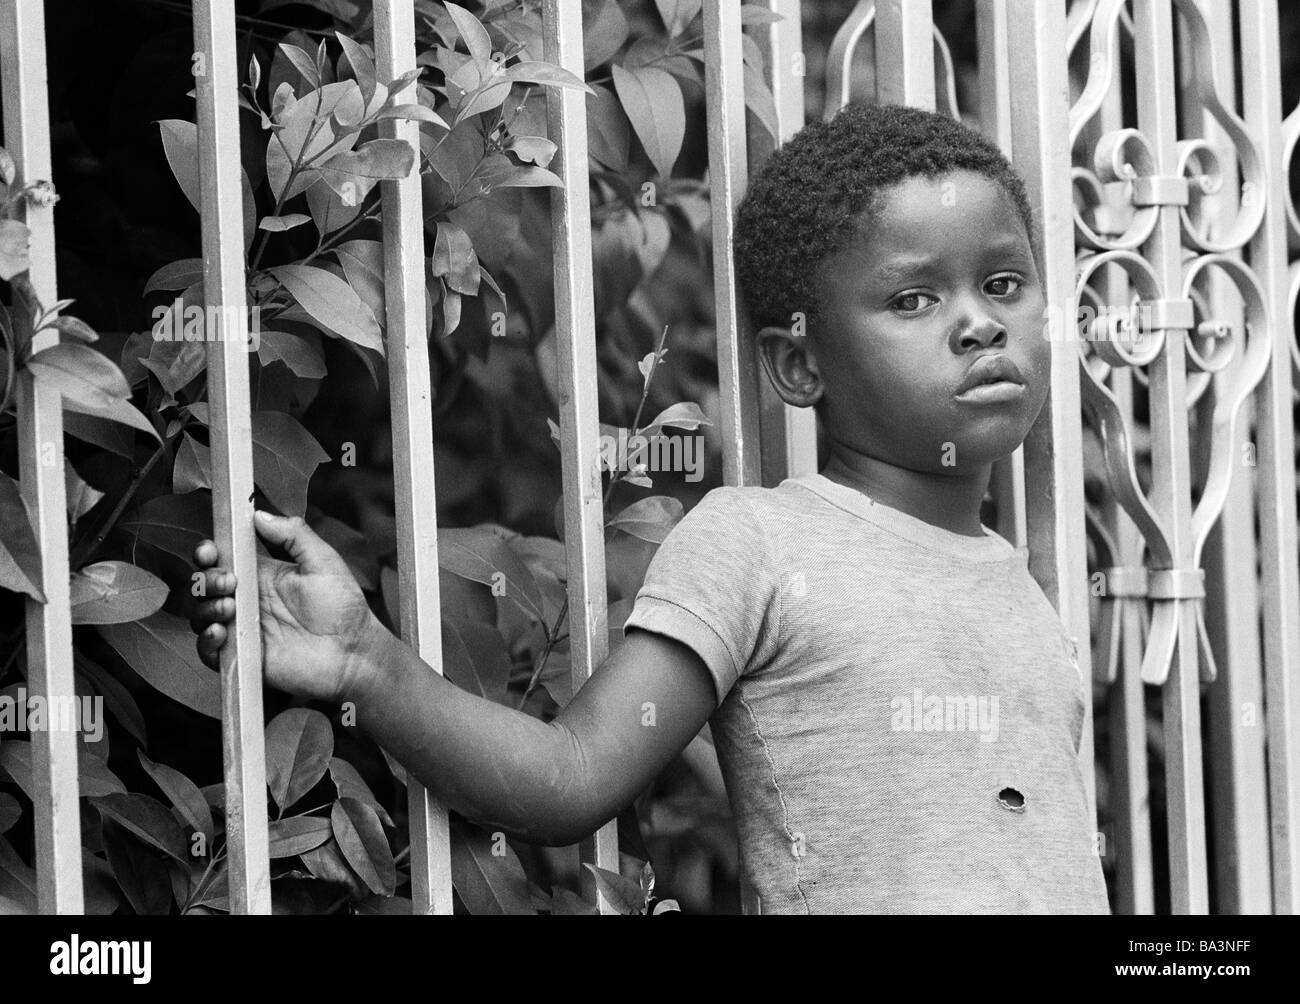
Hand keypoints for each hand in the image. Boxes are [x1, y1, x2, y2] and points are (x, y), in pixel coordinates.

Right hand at [190, 511, 386, 702]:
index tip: (210, 549)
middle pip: (205, 584)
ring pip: (201, 614)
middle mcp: (248, 600)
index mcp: (262, 575)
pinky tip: (221, 631)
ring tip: (230, 607)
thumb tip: (259, 515)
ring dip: (206, 607)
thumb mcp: (323, 561)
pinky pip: (209, 650)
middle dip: (207, 578)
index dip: (209, 552)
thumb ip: (293, 534)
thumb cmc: (343, 608)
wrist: (353, 651)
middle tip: (229, 581)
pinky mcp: (242, 656)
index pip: (223, 558)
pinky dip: (206, 640)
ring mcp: (243, 628)